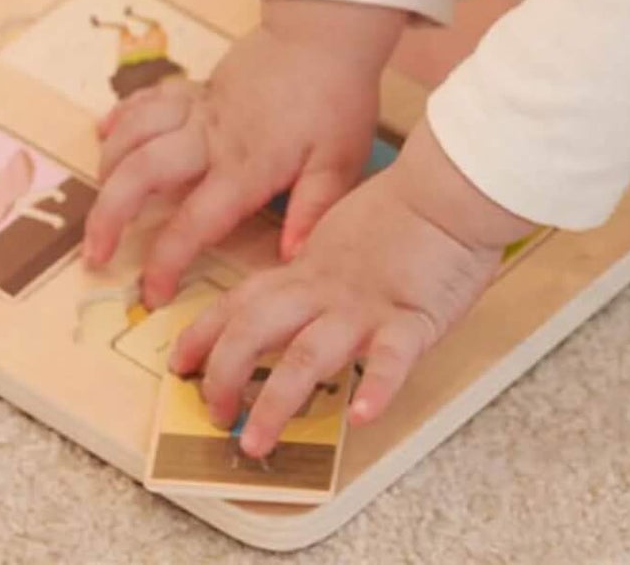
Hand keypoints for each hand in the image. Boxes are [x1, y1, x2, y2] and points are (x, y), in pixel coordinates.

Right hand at [81, 0, 405, 306]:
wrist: (326, 30)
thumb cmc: (337, 98)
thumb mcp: (340, 160)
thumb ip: (313, 209)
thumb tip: (290, 258)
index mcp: (245, 165)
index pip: (194, 222)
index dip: (166, 261)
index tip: (151, 294)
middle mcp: (211, 137)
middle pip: (142, 173)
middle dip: (109, 216)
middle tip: (94, 254)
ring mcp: (199, 107)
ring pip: (135, 132)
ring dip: (108, 166)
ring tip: (97, 201)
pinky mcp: (198, 85)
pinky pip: (149, 99)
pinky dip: (122, 115)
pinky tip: (104, 131)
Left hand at [169, 119, 535, 457]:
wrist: (450, 188)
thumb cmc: (405, 209)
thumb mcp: (342, 232)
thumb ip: (313, 265)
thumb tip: (288, 287)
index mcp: (308, 269)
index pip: (242, 302)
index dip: (204, 333)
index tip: (179, 363)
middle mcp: (327, 291)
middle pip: (258, 329)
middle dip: (225, 374)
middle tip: (212, 414)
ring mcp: (367, 308)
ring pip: (309, 354)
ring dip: (277, 400)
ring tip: (257, 441)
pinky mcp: (412, 320)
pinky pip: (391, 359)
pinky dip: (375, 388)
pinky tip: (360, 415)